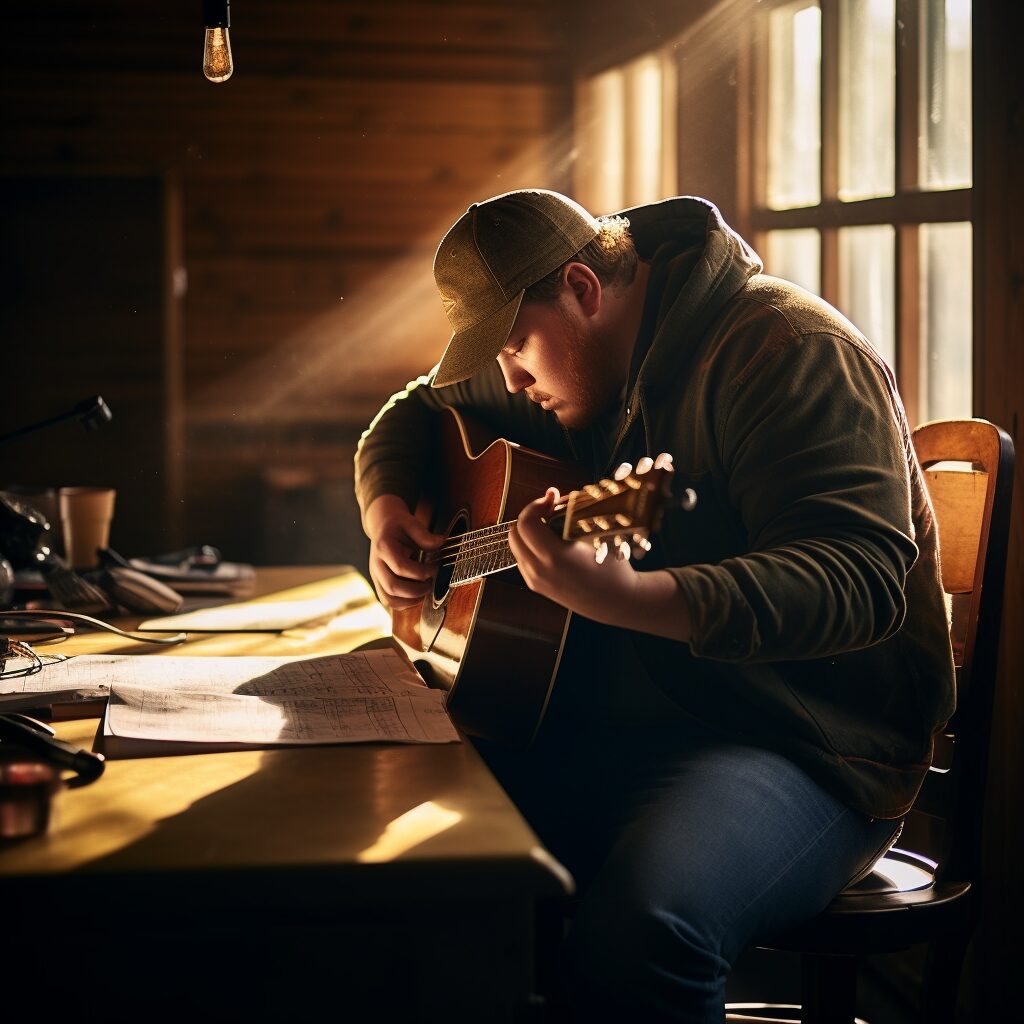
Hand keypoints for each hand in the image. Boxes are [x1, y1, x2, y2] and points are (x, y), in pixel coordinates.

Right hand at [363, 494, 443, 610]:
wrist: (382, 526)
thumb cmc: (399, 526)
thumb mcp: (411, 523)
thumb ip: (425, 535)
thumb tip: (441, 543)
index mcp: (383, 547)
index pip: (400, 566)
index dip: (420, 572)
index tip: (434, 568)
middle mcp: (376, 564)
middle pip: (392, 586)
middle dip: (416, 590)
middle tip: (431, 583)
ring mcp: (376, 576)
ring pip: (388, 599)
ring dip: (410, 600)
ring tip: (425, 590)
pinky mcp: (379, 583)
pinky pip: (388, 601)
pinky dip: (404, 603)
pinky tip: (417, 594)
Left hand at [508, 453, 673, 624]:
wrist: (617, 602)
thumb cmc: (612, 568)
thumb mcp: (594, 538)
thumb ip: (570, 515)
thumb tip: (553, 494)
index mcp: (553, 557)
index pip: (525, 522)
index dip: (536, 505)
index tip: (551, 499)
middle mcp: (538, 571)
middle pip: (514, 533)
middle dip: (530, 516)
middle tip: (550, 509)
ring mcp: (535, 581)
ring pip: (515, 546)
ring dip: (528, 531)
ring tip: (551, 525)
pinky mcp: (536, 586)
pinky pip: (522, 559)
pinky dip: (530, 546)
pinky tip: (550, 542)